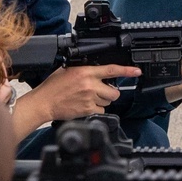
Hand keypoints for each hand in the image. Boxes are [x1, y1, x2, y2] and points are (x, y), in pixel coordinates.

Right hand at [21, 63, 141, 123]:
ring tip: (89, 98)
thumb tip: (97, 70)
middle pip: (114, 91)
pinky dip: (96, 110)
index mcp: (86, 72)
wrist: (44, 102)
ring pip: (108, 101)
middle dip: (111, 92)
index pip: (111, 70)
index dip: (126, 71)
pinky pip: (101, 111)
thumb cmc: (53, 86)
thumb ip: (85, 69)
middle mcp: (90, 85)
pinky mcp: (87, 110)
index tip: (137, 71)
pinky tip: (86, 106)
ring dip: (102, 101)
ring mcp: (89, 98)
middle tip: (102, 91)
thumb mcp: (69, 70)